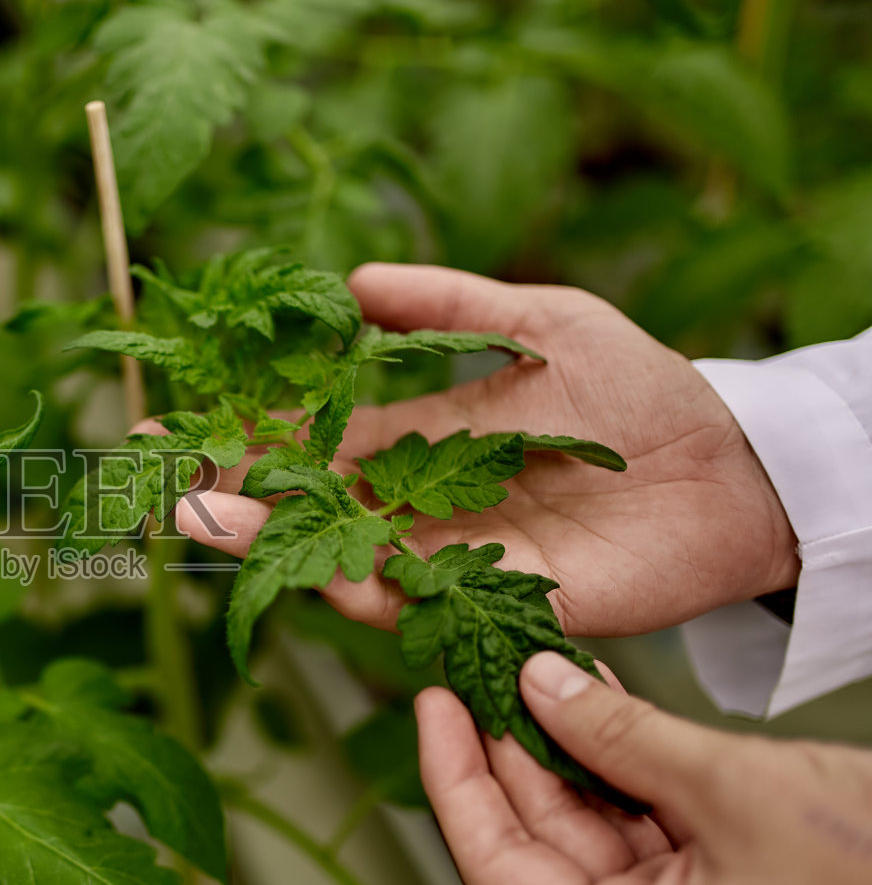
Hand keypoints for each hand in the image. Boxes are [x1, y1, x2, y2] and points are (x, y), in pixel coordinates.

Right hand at [176, 263, 799, 636]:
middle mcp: (417, 508)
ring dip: (275, 548)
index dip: (236, 440)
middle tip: (157, 486)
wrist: (728, 460)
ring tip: (208, 519)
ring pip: (343, 561)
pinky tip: (319, 568)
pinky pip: (422, 605)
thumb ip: (448, 305)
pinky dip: (368, 592)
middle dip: (228, 501)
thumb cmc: (637, 388)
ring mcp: (452, 559)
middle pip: (304, 511)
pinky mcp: (498, 606)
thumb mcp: (538, 319)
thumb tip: (352, 278)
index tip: (162, 428)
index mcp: (415, 443)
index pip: (304, 446)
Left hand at [419, 653, 871, 884]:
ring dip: (565, 753)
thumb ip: (617, 737)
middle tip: (476, 669)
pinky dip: (618, 771)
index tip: (432, 705)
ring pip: (588, 832)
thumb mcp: (729, 787)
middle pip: (536, 846)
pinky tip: (593, 705)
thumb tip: (536, 685)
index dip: (454, 777)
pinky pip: (640, 832)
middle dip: (509, 751)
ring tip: (532, 669)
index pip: (494, 866)